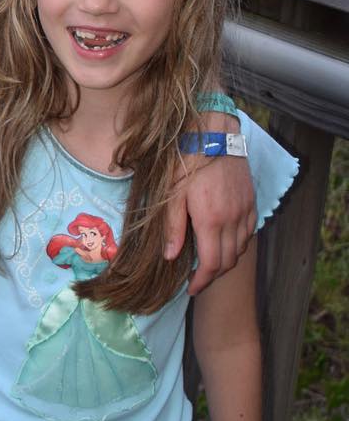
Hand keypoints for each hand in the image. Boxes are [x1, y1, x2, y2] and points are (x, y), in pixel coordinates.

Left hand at [165, 142, 256, 295]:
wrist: (212, 131)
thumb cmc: (185, 158)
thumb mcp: (171, 192)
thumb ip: (172, 226)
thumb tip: (170, 256)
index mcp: (210, 219)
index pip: (212, 264)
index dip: (202, 281)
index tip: (191, 289)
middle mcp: (232, 219)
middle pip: (229, 260)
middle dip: (213, 274)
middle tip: (198, 278)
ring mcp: (245, 209)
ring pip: (241, 247)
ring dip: (227, 259)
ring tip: (208, 260)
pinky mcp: (251, 200)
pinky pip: (249, 231)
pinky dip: (238, 242)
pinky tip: (225, 239)